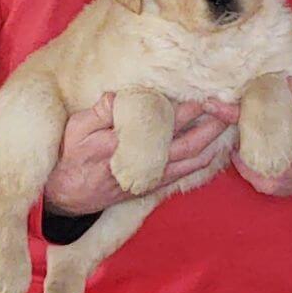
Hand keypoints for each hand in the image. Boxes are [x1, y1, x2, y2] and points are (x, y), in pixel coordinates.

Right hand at [44, 94, 228, 214]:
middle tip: (227, 106)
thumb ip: (98, 112)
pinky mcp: (149, 188)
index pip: (160, 125)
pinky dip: (202, 162)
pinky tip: (213, 148)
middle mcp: (139, 164)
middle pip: (185, 144)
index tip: (201, 94)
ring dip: (211, 142)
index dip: (184, 110)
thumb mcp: (74, 129)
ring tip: (227, 122)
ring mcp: (147, 178)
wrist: (64, 198)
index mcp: (119, 145)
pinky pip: (183, 175)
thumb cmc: (68, 158)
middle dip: (209, 125)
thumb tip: (118, 95)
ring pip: (189, 162)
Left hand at [204, 78, 291, 196]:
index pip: (257, 119)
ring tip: (248, 133)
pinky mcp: (271, 187)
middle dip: (234, 126)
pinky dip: (244, 158)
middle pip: (245, 138)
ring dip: (240, 142)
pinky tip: (252, 148)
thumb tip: (279, 80)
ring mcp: (276, 175)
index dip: (230, 112)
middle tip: (226, 114)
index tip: (210, 104)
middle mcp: (285, 157)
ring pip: (243, 155)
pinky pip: (246, 170)